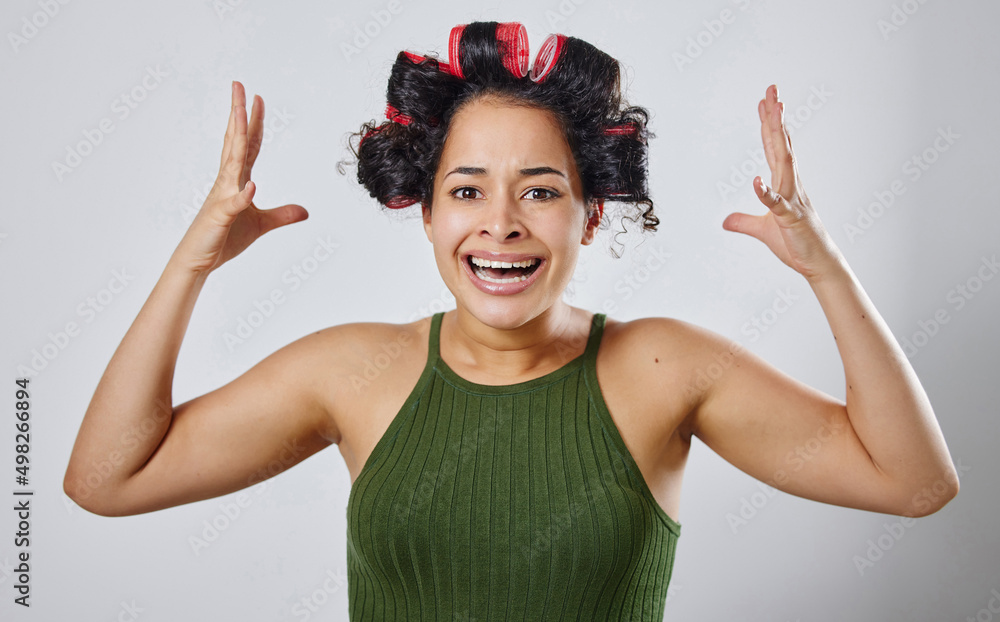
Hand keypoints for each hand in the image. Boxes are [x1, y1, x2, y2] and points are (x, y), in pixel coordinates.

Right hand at [173, 81, 306, 274]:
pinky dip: (243, 195)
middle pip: (235, 141)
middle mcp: (227, 182)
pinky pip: (234, 204)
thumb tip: (304, 211)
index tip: (258, 99)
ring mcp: (222, 197)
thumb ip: (282, 216)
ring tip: (240, 114)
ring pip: (232, 162)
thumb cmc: (223, 239)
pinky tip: (252, 186)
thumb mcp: (261, 225)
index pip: (248, 145)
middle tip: (239, 86)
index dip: (254, 122)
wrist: (199, 261)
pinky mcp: (221, 217)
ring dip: (237, 137)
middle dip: (238, 114)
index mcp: (236, 180)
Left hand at [722, 85, 844, 281]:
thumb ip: (744, 222)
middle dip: (775, 118)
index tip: (766, 101)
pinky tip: (756, 180)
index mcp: (785, 183)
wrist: (818, 263)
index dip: (769, 125)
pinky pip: (777, 203)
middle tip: (772, 90)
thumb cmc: (796, 244)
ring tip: (773, 113)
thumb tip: (726, 220)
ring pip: (784, 163)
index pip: (775, 148)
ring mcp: (794, 199)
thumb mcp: (762, 230)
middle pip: (781, 145)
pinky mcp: (792, 218)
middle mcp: (791, 185)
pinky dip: (766, 192)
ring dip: (777, 138)